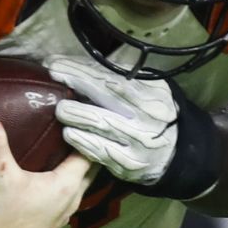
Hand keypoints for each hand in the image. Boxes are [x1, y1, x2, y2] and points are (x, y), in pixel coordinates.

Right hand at [0, 115, 91, 227]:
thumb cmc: (5, 217)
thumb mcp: (1, 177)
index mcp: (67, 185)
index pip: (90, 154)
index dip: (89, 135)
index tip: (86, 119)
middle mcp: (72, 198)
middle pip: (90, 169)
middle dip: (89, 149)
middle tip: (83, 129)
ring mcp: (65, 212)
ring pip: (81, 183)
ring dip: (80, 167)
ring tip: (72, 148)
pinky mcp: (55, 221)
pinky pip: (70, 195)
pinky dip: (69, 182)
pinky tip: (56, 175)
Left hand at [46, 57, 179, 185]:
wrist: (174, 153)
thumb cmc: (153, 115)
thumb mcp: (151, 90)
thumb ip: (125, 77)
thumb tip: (87, 62)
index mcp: (152, 95)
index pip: (113, 77)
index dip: (83, 69)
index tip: (58, 63)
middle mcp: (147, 117)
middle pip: (107, 97)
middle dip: (77, 84)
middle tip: (54, 78)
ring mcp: (139, 142)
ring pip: (104, 125)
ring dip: (78, 116)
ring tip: (60, 109)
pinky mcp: (129, 164)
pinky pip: (103, 152)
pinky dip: (84, 142)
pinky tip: (70, 134)